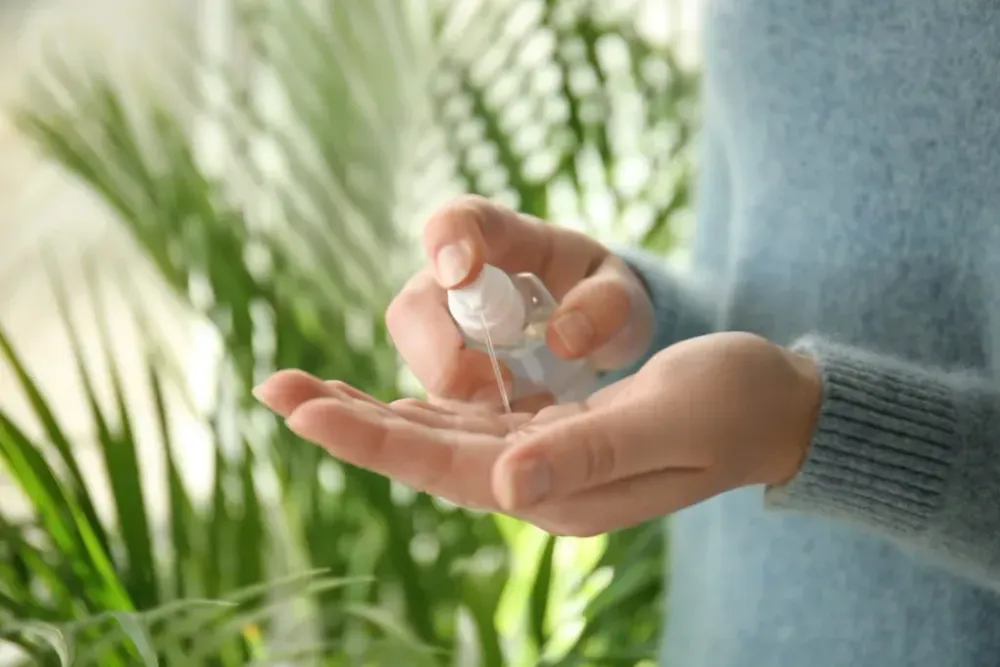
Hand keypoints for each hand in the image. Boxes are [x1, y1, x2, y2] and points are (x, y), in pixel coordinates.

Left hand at [253, 332, 823, 535]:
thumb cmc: (731, 404)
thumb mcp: (665, 418)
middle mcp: (539, 483)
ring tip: (304, 390)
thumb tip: (501, 485)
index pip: (445, 465)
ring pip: (437, 437)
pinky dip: (418, 407)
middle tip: (272, 386)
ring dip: (371, 414)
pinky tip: (380, 398)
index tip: (301, 408)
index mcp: (559, 489)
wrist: (774, 407)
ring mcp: (543, 461)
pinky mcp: (552, 434)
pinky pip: (469, 422)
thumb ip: (586, 452)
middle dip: (347, 422)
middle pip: (424, 453)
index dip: (370, 438)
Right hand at [384, 195, 654, 410]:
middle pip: (412, 309)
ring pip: (417, 366)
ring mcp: (440, 336)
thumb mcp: (620, 292)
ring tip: (521, 410)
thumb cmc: (599, 297)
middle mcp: (451, 285)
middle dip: (442, 354)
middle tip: (501, 386)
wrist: (593, 335)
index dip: (448, 243)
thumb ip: (606, 303)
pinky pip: (431, 409)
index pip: (457, 223)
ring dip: (460, 398)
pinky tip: (514, 433)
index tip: (460, 274)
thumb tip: (565, 338)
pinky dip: (467, 426)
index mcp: (498, 239)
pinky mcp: (443, 383)